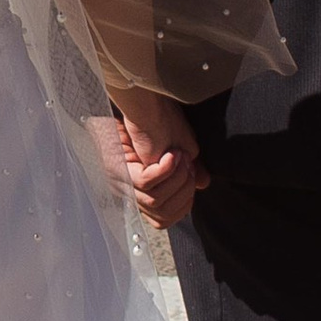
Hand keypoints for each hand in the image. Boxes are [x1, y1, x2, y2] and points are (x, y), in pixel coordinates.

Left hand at [88, 87, 205, 230]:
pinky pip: (147, 183)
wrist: (139, 100)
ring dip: (176, 178)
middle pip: (162, 216)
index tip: (191, 179)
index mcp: (140, 191)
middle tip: (186, 164)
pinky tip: (171, 154)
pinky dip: (165, 170)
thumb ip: (188, 170)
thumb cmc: (157, 120)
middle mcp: (128, 192)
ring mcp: (121, 182)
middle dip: (183, 190)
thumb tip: (201, 185)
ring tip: (178, 156)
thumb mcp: (179, 149)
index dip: (184, 204)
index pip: (163, 220)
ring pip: (156, 200)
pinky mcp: (119, 170)